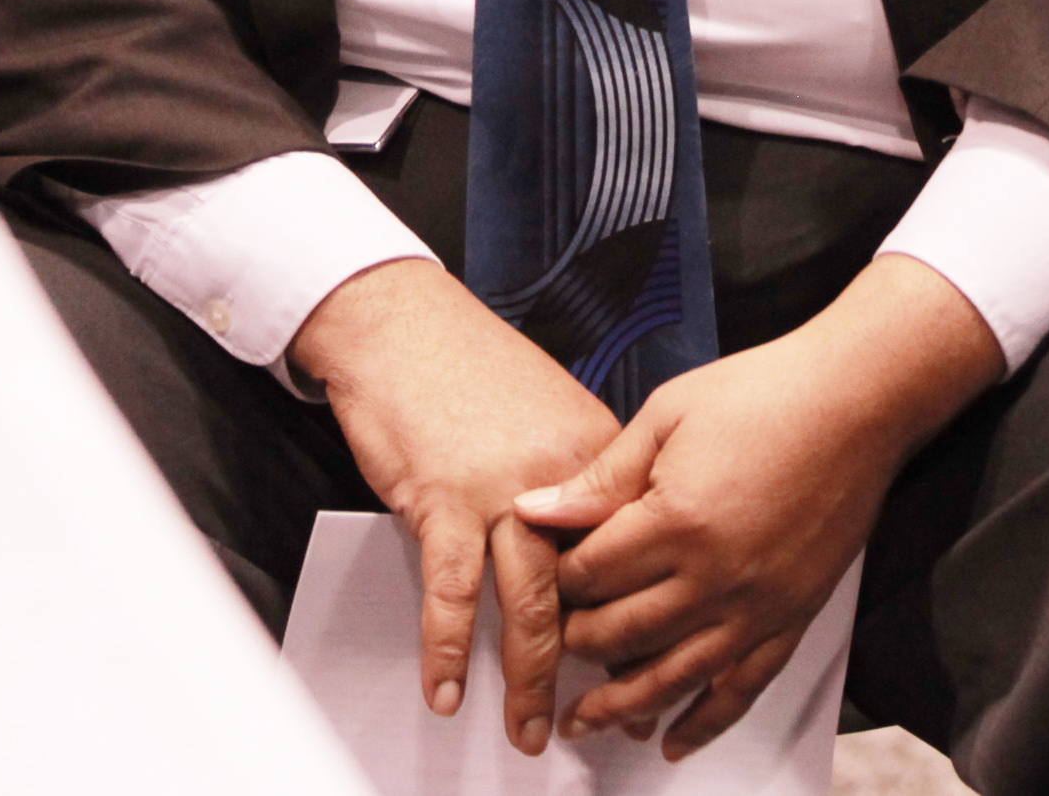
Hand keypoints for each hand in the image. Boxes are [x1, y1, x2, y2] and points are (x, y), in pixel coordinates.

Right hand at [293, 259, 618, 755]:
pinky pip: (453, 592)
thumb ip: (574, 481)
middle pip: (592, 588)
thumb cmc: (467, 366)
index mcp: (596, 453)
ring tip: (529, 728)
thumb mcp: (547, 414)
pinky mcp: (444, 499)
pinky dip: (448, 649)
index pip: (631, 550)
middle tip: (606, 717)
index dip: (640, 614)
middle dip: (598, 666)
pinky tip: (447, 687)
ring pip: (531, 602)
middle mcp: (561, 476)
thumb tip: (586, 547)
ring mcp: (503, 490)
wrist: (400, 321)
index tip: (648, 662)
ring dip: (530, 677)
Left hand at [516, 256, 1003, 758]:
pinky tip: (673, 741)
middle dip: (579, 641)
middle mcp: (715, 577)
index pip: (590, 576)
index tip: (547, 573)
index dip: (559, 578)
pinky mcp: (793, 616)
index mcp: (674, 522)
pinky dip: (705, 721)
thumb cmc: (764, 393)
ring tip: (582, 725)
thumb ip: (601, 476)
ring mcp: (757, 604)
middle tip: (556, 637)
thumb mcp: (667, 415)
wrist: (857, 400)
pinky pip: (743, 688)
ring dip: (622, 706)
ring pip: (673, 677)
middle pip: (621, 634)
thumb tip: (533, 511)